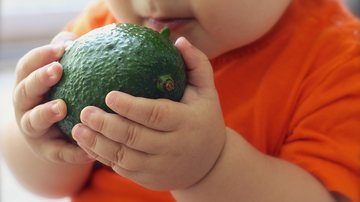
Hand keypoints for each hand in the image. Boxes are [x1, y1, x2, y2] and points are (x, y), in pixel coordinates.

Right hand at [13, 32, 93, 163]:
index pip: (27, 67)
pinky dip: (72, 150)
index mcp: (28, 85)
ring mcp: (33, 130)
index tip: (60, 49)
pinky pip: (58, 152)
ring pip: (33, 121)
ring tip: (61, 107)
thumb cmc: (60, 96)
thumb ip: (67, 58)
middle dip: (39, 79)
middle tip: (58, 69)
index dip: (40, 56)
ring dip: (45, 113)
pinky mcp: (47, 150)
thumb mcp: (60, 77)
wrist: (52, 135)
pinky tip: (89, 148)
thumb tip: (76, 39)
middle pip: (25, 91)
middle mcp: (25, 107)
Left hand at [72, 37, 225, 189]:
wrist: (209, 164)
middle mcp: (174, 147)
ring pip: (124, 157)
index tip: (108, 95)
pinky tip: (88, 145)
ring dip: (97, 144)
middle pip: (135, 137)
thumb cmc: (204, 120)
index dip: (131, 107)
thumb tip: (178, 41)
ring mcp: (160, 167)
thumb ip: (196, 64)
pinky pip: (122, 169)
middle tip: (85, 111)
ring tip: (77, 129)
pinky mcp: (149, 179)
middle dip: (107, 125)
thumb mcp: (207, 92)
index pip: (156, 114)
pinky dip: (103, 157)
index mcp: (187, 123)